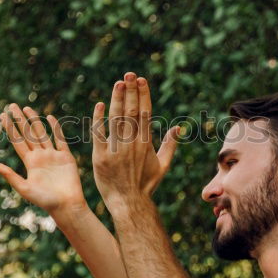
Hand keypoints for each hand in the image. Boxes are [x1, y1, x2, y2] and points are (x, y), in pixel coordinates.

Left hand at [0, 103, 87, 213]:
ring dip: (34, 121)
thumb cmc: (45, 201)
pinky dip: (56, 128)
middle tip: (12, 105)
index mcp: (29, 163)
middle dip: (20, 120)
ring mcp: (53, 156)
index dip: (11, 128)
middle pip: (28, 134)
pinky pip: (60, 139)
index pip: (18, 141)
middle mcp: (40, 157)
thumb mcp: (24, 188)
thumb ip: (10, 175)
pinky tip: (50, 118)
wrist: (67, 206)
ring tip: (27, 108)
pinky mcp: (66, 157)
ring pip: (42, 133)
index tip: (3, 116)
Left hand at [92, 73, 178, 206]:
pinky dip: (99, 119)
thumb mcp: (162, 166)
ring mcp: (116, 150)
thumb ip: (170, 146)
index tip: (141, 80)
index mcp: (146, 143)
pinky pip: (99, 134)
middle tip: (128, 74)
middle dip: (130, 91)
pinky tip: (100, 105)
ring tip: (118, 82)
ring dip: (117, 99)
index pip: (145, 113)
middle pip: (131, 112)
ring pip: (116, 119)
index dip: (143, 95)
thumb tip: (178, 128)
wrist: (129, 203)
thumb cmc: (146, 185)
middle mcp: (132, 144)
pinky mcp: (101, 157)